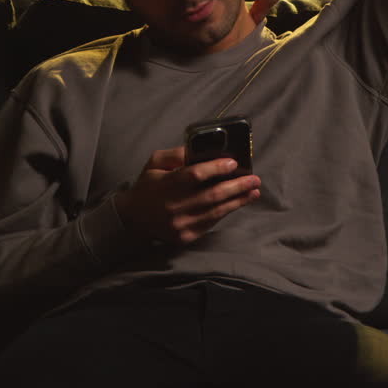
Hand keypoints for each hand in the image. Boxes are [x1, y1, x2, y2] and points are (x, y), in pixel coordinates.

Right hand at [115, 145, 261, 245]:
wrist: (132, 219)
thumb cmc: (148, 186)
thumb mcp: (155, 163)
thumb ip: (176, 154)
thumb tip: (200, 150)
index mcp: (166, 185)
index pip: (195, 175)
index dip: (216, 168)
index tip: (233, 162)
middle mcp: (173, 206)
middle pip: (211, 195)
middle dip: (237, 186)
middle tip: (254, 179)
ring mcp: (180, 224)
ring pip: (216, 211)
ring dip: (238, 201)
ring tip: (254, 191)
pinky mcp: (186, 237)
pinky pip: (211, 223)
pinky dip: (226, 212)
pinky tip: (237, 203)